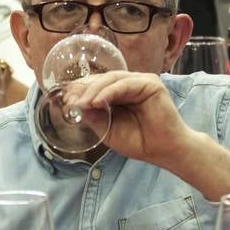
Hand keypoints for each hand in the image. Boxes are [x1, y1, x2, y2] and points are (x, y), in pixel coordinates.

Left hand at [61, 70, 199, 166]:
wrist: (164, 151)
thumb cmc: (140, 142)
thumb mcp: (109, 131)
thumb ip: (94, 118)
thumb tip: (75, 106)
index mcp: (120, 93)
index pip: (97, 85)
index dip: (80, 91)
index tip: (64, 100)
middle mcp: (130, 84)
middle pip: (102, 79)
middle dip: (83, 89)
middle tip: (69, 100)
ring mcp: (141, 82)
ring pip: (112, 78)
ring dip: (94, 90)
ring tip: (82, 103)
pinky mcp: (151, 84)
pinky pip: (125, 84)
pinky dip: (109, 91)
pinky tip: (97, 102)